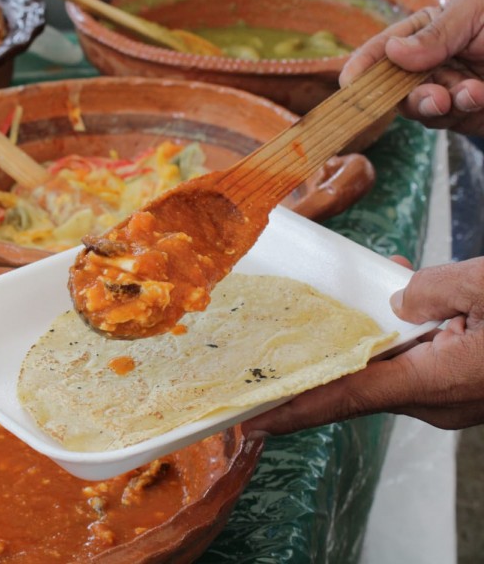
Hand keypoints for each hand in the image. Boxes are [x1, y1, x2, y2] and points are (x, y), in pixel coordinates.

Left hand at [242, 257, 483, 435]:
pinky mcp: (461, 386)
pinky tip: (406, 299)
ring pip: (389, 365)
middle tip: (278, 335)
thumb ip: (430, 289)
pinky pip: (415, 361)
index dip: (293, 410)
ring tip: (361, 289)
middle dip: (322, 352)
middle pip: (359, 378)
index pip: (344, 397)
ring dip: (367, 334)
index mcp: (434, 381)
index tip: (252, 422)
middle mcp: (436, 399)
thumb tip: (392, 302)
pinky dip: (401, 334)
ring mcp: (449, 396)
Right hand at [339, 0, 483, 137]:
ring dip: (439, 105)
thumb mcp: (475, 14)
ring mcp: (444, 90)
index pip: (381, 52)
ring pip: (419, 110)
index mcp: (424, 33)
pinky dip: (462, 111)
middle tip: (433, 97)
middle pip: (392, 90)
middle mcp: (428, 64)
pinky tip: (479, 96)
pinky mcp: (463, 115)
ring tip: (467, 93)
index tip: (352, 82)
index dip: (363, 67)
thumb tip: (391, 51)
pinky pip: (448, 121)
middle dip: (408, 96)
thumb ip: (434, 35)